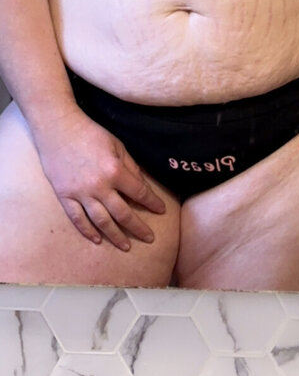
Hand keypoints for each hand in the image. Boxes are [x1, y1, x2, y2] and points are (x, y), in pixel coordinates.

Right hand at [36, 109, 165, 249]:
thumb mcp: (117, 145)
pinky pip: (77, 219)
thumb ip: (130, 167)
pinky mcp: (65, 196)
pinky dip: (87, 231)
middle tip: (149, 238)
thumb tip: (142, 186)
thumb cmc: (91, 134)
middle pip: (122, 213)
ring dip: (115, 236)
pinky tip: (97, 240)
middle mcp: (99, 187)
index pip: (139, 192)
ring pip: (101, 221)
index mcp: (115, 171)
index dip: (152, 203)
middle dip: (138, 227)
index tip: (161, 210)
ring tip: (126, 246)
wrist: (59, 129)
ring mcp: (81, 193)